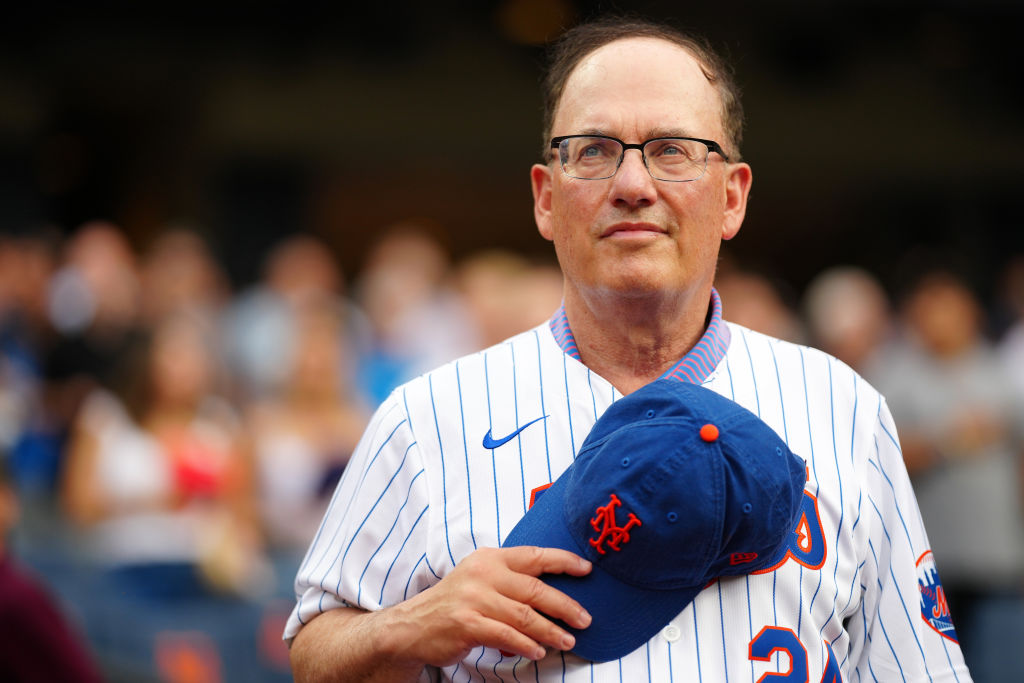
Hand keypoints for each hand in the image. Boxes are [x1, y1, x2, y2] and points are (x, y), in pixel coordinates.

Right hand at [381, 545, 591, 666]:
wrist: (413, 625)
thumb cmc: (456, 602)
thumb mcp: (481, 578)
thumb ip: (512, 579)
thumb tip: (554, 592)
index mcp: (491, 557)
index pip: (534, 555)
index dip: (564, 561)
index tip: (587, 569)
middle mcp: (483, 573)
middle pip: (535, 589)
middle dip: (565, 605)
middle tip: (585, 619)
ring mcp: (473, 598)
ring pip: (524, 615)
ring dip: (550, 631)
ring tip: (568, 641)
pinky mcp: (467, 623)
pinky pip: (506, 635)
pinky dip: (526, 645)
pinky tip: (538, 652)